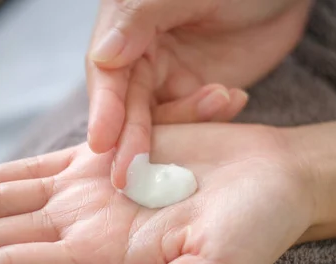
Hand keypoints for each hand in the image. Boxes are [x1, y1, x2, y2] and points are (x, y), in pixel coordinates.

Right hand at [87, 0, 312, 186]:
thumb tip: (102, 56)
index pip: (106, 74)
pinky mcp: (197, 93)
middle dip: (132, 139)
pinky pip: (192, 121)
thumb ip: (141, 18)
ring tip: (222, 97)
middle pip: (127, 107)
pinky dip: (210, 119)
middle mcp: (141, 55)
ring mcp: (170, 76)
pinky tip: (234, 99)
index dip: (103, 109)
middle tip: (134, 174)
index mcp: (128, 26)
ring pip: (158, 121)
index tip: (101, 142)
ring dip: (185, 122)